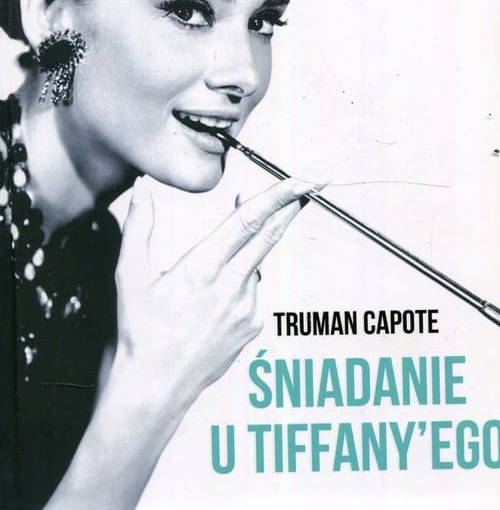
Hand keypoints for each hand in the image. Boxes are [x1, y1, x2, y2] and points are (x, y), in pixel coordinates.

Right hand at [111, 176, 316, 408]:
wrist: (155, 387)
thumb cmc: (141, 333)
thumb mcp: (131, 275)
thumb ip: (139, 225)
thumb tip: (142, 188)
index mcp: (203, 268)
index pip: (248, 220)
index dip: (277, 196)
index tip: (298, 181)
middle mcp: (231, 286)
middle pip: (270, 235)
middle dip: (291, 207)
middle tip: (307, 186)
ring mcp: (247, 309)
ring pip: (256, 265)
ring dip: (246, 254)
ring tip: (208, 278)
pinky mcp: (253, 327)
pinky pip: (253, 293)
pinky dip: (240, 284)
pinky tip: (213, 302)